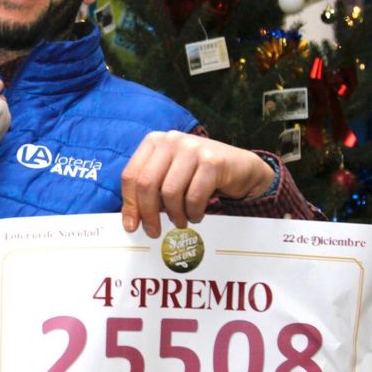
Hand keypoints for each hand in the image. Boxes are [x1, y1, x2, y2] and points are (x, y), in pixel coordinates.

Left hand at [119, 131, 274, 237]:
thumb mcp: (170, 174)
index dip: (130, 204)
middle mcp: (171, 140)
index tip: (131, 226)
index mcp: (155, 141)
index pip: (131, 175)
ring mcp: (192, 148)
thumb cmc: (199, 174)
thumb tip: (132, 219)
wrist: (241, 167)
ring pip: (170, 192)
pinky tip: (196, 215)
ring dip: (175, 214)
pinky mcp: (212, 161)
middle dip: (148, 213)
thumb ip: (151, 188)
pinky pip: (194, 196)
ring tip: (181, 221)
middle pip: (147, 183)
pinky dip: (193, 212)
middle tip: (154, 232)